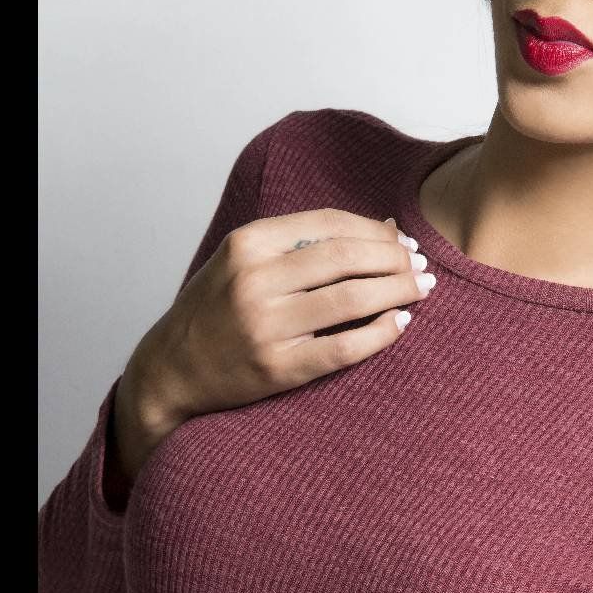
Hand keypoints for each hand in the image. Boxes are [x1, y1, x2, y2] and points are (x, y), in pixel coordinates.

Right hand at [114, 211, 431, 479]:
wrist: (171, 369)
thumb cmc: (216, 307)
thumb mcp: (244, 259)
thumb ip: (305, 241)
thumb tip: (386, 227)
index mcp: (247, 244)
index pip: (329, 224)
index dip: (375, 230)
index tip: (402, 239)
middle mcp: (254, 281)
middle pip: (346, 258)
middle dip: (395, 258)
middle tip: (421, 264)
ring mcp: (265, 326)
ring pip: (351, 299)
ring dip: (397, 290)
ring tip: (421, 288)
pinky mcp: (277, 368)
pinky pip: (344, 348)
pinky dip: (380, 333)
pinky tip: (399, 323)